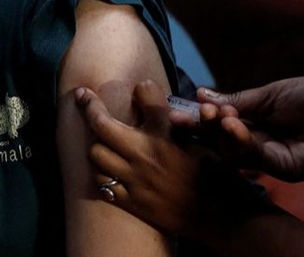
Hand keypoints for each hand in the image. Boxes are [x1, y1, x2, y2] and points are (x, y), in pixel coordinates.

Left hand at [75, 80, 268, 238]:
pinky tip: (109, 167)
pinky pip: (103, 184)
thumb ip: (176, 116)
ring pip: (96, 155)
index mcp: (164, 135)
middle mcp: (145, 155)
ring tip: (101, 139)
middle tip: (84, 100)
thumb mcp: (201, 137)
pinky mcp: (133, 202)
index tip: (98, 90)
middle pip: (101, 127)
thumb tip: (148, 90)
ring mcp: (136, 180)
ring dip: (97, 144)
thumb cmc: (214, 172)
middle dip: (90, 110)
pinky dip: (103, 173)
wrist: (219, 214)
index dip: (116, 93)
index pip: (141, 97)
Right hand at [196, 76, 303, 180]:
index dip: (199, 118)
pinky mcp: (284, 169)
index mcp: (255, 121)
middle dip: (204, 128)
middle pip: (220, 140)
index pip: (219, 123)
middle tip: (194, 115)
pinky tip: (235, 124)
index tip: (177, 110)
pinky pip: (255, 158)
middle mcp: (258, 142)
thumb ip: (237, 100)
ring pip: (232, 152)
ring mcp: (270, 158)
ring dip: (221, 133)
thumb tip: (201, 95)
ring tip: (218, 116)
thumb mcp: (271, 94)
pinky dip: (241, 141)